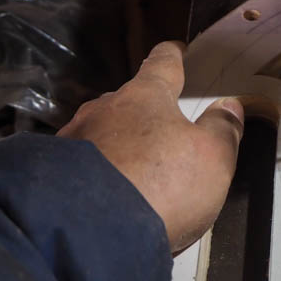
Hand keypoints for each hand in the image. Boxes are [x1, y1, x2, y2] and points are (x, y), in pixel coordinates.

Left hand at [58, 41, 243, 251]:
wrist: (91, 232)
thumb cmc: (162, 184)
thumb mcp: (212, 158)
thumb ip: (222, 129)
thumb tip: (228, 105)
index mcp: (144, 96)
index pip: (161, 65)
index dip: (172, 56)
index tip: (176, 48)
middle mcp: (102, 110)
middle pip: (126, 102)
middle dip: (142, 111)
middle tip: (158, 127)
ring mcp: (72, 142)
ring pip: (100, 134)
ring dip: (117, 146)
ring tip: (132, 170)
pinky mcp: (52, 176)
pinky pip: (82, 167)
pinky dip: (98, 174)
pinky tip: (106, 194)